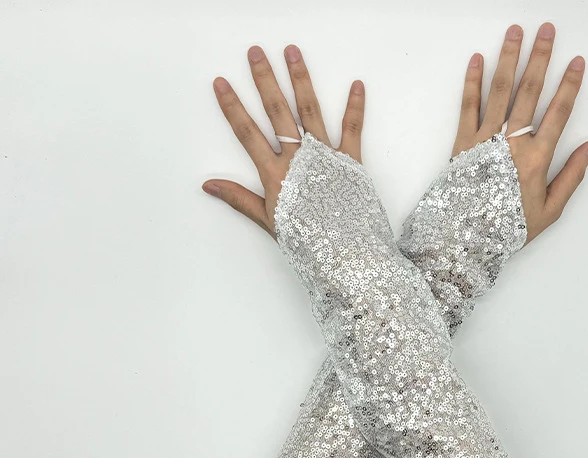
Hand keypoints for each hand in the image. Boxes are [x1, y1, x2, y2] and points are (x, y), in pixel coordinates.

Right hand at [201, 44, 364, 237]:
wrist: (344, 253)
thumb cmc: (307, 243)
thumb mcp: (269, 222)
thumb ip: (240, 199)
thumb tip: (209, 185)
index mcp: (276, 174)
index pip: (247, 133)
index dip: (232, 107)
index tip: (221, 83)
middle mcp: (299, 159)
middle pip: (277, 112)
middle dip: (265, 80)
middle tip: (256, 52)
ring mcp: (325, 157)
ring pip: (310, 111)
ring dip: (300, 79)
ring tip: (292, 52)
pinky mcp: (351, 162)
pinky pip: (352, 129)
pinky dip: (355, 106)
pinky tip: (356, 85)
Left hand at [453, 23, 587, 243]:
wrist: (465, 240)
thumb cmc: (507, 229)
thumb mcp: (548, 211)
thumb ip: (572, 177)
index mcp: (536, 159)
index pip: (559, 113)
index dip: (570, 86)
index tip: (578, 62)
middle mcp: (512, 144)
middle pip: (529, 92)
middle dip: (540, 58)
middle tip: (547, 30)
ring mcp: (485, 141)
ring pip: (500, 91)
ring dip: (509, 58)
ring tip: (515, 32)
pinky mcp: (462, 144)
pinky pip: (468, 107)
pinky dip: (473, 82)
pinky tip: (478, 59)